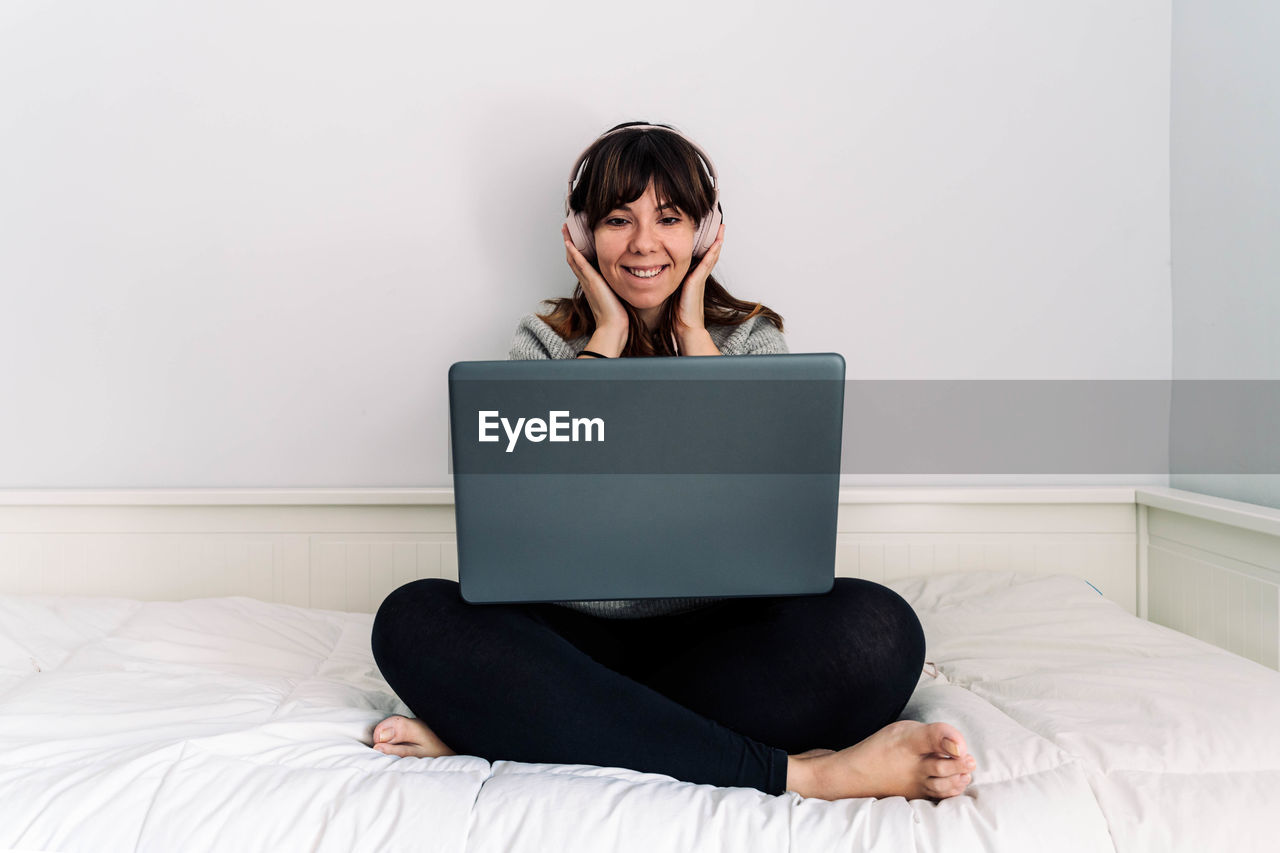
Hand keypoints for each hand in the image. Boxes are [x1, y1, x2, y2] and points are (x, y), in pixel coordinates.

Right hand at [562, 224, 628, 339]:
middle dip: (569, 242)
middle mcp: (586, 281)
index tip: (573, 238)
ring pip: (574, 259)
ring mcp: (587, 281)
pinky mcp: (592, 282)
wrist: (613, 326)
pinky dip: (574, 254)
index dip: (575, 250)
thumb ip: (614, 286)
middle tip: (566, 228)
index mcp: (591, 284)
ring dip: (569, 243)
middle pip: (573, 258)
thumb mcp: (615, 295)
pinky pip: (580, 265)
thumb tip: (623, 279)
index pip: (580, 264)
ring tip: (566, 229)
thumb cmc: (616, 315)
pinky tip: (570, 244)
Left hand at [675, 223, 724, 352]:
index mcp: (693, 280)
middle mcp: (698, 277)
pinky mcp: (698, 281)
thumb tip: (655, 278)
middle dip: (714, 240)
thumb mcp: (673, 295)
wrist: (685, 328)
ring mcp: (700, 279)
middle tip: (719, 226)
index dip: (706, 247)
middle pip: (710, 254)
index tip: (708, 235)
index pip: (701, 259)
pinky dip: (712, 252)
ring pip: (711, 256)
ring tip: (721, 229)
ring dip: (717, 242)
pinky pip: (707, 263)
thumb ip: (670, 285)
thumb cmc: (678, 316)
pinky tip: (716, 242)